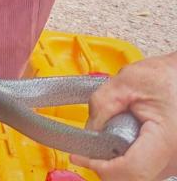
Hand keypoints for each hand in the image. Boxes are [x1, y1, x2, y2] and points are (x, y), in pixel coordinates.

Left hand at [71, 53, 176, 180]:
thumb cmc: (167, 76)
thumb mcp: (126, 82)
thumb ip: (102, 105)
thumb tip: (88, 130)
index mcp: (165, 140)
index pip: (131, 170)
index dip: (101, 166)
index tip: (81, 156)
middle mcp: (175, 158)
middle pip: (133, 176)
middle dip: (106, 163)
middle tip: (91, 146)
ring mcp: (176, 163)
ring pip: (139, 175)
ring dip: (119, 161)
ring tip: (115, 134)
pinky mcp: (173, 161)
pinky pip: (147, 168)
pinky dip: (131, 158)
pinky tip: (126, 139)